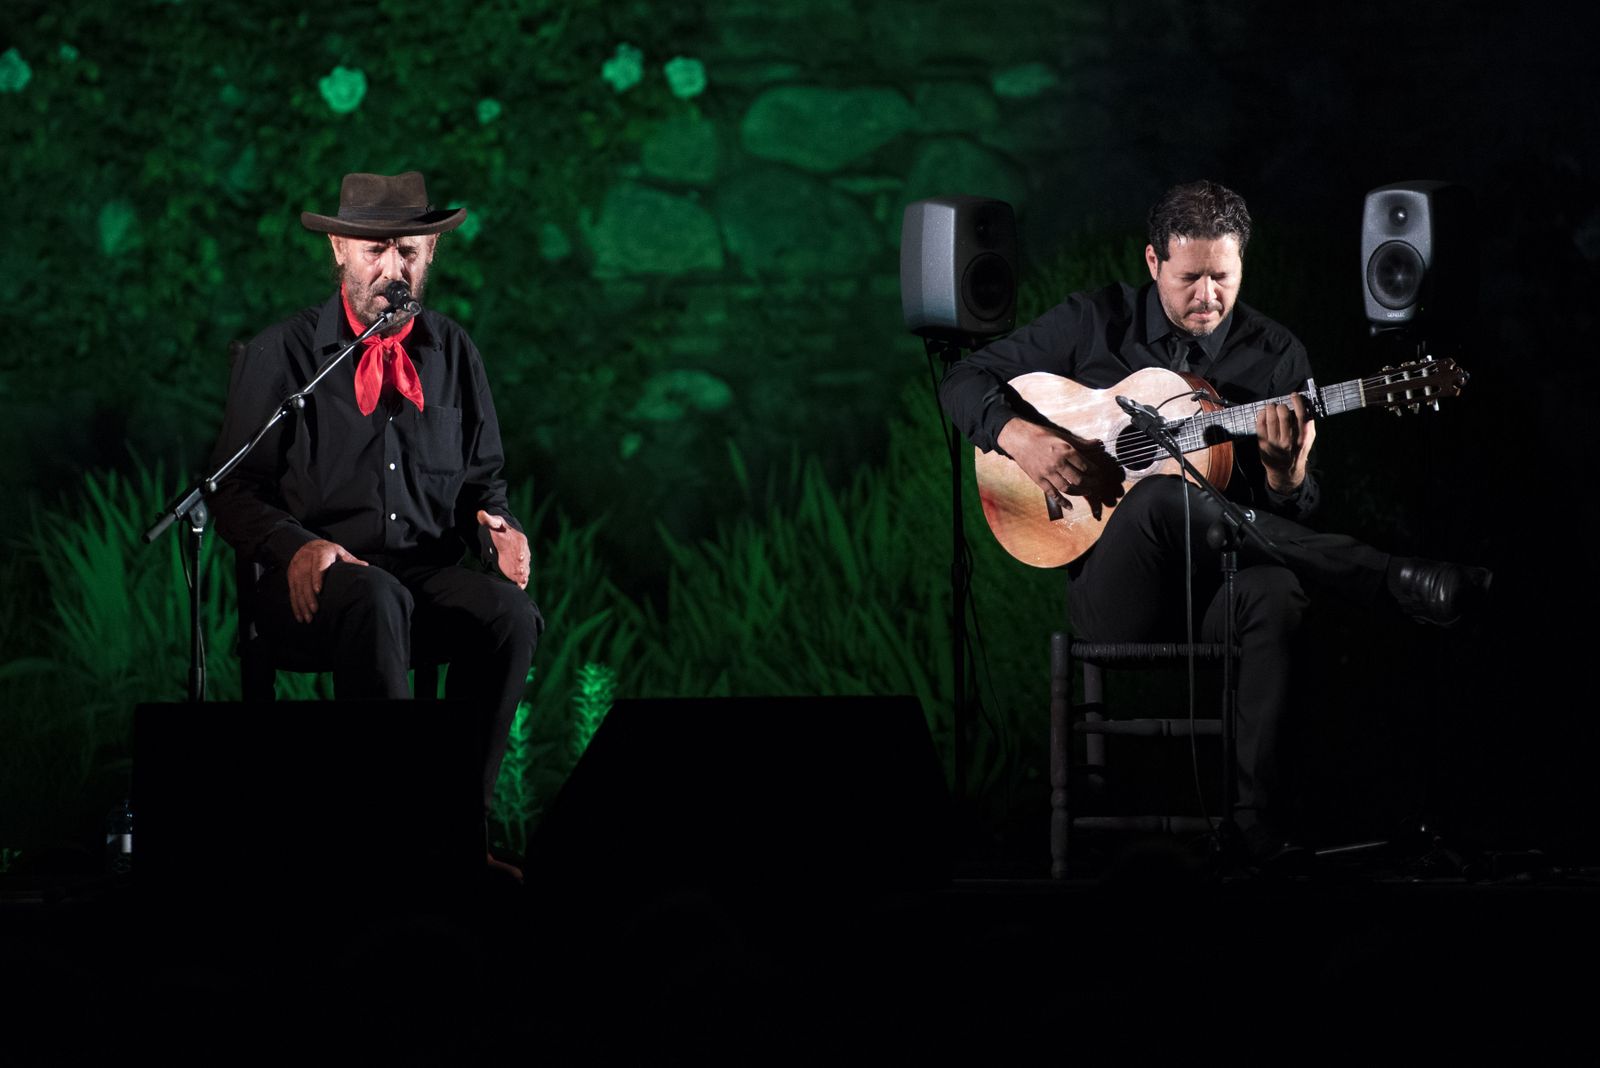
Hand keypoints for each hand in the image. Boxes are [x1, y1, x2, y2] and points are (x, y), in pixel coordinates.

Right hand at [287, 539, 366, 623]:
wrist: (308, 545)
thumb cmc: (328, 551)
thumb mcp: (340, 552)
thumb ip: (351, 560)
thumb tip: (366, 566)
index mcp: (320, 553)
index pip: (318, 566)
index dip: (317, 578)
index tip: (318, 591)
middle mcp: (306, 560)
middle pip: (306, 580)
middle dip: (309, 597)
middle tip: (315, 611)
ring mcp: (296, 568)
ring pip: (298, 588)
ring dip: (302, 604)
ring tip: (308, 618)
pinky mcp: (291, 575)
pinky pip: (292, 591)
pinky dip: (295, 605)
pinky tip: (299, 616)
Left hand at [478, 510, 529, 588]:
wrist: (504, 534)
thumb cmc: (499, 529)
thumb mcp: (494, 522)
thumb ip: (488, 519)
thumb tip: (480, 513)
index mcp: (519, 539)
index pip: (521, 546)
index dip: (520, 552)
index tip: (519, 557)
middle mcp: (523, 550)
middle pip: (524, 559)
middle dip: (522, 566)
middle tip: (521, 573)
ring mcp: (521, 560)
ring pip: (524, 568)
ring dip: (523, 575)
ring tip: (521, 583)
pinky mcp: (517, 567)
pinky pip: (521, 574)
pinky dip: (521, 581)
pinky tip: (520, 588)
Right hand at [998, 418, 1124, 520]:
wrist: (1019, 439)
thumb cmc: (1042, 436)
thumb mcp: (1063, 436)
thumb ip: (1082, 443)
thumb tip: (1099, 443)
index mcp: (1065, 451)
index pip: (1086, 466)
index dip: (1095, 472)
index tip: (1099, 474)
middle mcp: (1057, 463)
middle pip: (1079, 480)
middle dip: (1091, 484)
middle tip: (1097, 485)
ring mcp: (1047, 473)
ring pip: (1067, 488)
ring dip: (1079, 493)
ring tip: (1087, 492)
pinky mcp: (1038, 480)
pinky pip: (1052, 494)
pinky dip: (1062, 502)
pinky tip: (1069, 506)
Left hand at [1257, 392, 1315, 493]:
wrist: (1286, 472)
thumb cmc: (1298, 451)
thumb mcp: (1308, 439)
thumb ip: (1308, 423)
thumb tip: (1306, 404)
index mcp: (1303, 437)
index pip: (1301, 415)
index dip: (1297, 402)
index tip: (1294, 395)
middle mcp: (1289, 440)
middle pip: (1284, 415)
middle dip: (1281, 406)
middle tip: (1280, 405)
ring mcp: (1275, 443)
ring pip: (1270, 418)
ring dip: (1270, 408)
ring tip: (1271, 406)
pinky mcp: (1263, 444)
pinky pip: (1260, 425)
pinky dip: (1261, 415)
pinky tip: (1263, 412)